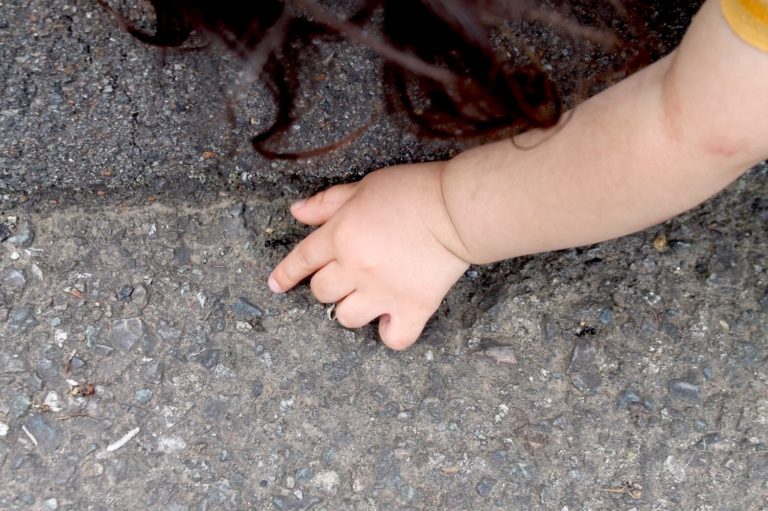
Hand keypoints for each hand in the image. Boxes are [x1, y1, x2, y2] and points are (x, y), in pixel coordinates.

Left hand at [268, 162, 470, 349]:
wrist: (456, 209)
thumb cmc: (411, 191)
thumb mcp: (363, 187)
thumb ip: (327, 203)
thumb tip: (296, 212)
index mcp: (340, 236)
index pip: (302, 261)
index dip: (286, 274)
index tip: (277, 285)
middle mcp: (355, 268)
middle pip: (322, 292)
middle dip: (329, 284)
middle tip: (349, 273)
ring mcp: (383, 292)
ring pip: (346, 318)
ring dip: (352, 308)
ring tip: (369, 296)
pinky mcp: (413, 307)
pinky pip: (393, 339)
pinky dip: (390, 333)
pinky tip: (392, 319)